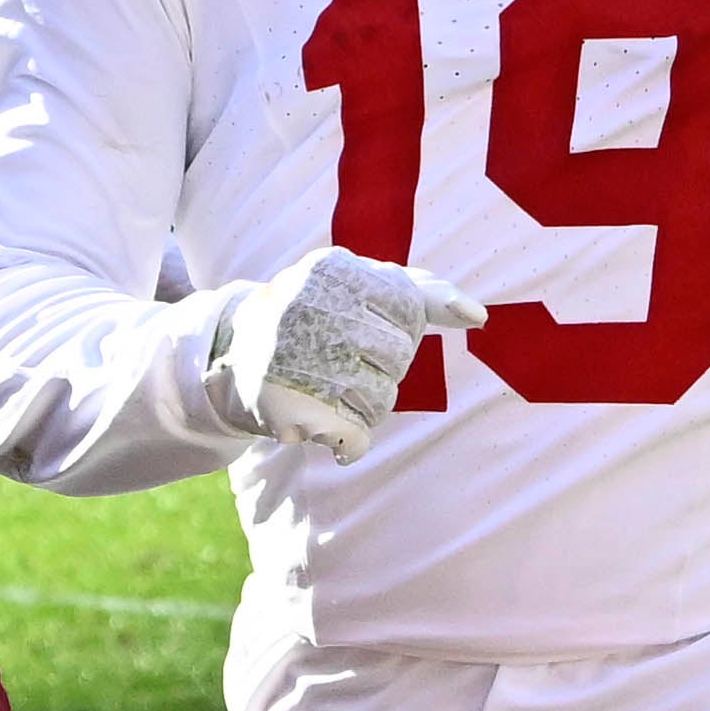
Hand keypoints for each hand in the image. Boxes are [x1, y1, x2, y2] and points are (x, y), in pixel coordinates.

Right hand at [207, 246, 484, 458]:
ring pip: (381, 399)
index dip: (395, 330)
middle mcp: (310, 309)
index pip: (409, 311)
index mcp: (332, 269)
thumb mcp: (358, 285)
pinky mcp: (289, 410)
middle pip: (398, 355)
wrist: (230, 356)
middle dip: (382, 368)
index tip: (359, 327)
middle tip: (338, 360)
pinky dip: (352, 440)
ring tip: (328, 391)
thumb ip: (422, 291)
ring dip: (365, 405)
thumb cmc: (314, 316)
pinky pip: (358, 436)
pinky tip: (329, 427)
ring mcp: (297, 360)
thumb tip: (479, 316)